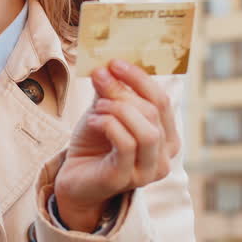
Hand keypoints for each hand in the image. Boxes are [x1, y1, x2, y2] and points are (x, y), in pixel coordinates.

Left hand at [54, 59, 180, 230]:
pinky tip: (93, 121)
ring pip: (147, 130)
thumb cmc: (95, 145)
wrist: (75, 179)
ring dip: (119, 110)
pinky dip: (109, 125)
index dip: (140, 78)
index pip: (162, 101)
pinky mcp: (126, 179)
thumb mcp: (105, 112)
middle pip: (153, 112)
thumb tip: (107, 67)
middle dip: (124, 91)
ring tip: (97, 107)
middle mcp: (164, 156)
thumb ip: (110, 92)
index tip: (115, 62)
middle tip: (100, 77)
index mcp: (167, 137)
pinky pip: (126, 145)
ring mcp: (147, 171)